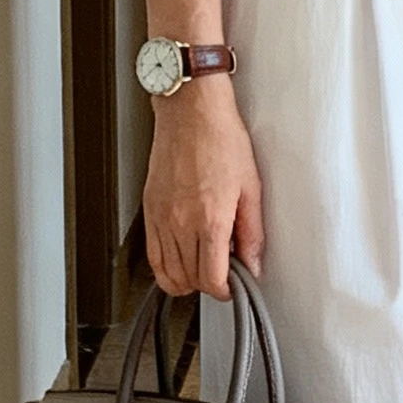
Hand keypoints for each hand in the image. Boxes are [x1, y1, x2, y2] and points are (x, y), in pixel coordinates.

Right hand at [143, 78, 264, 300]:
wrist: (191, 112)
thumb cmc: (220, 139)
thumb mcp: (251, 188)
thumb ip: (252, 233)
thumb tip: (253, 263)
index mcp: (209, 219)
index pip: (210, 279)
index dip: (225, 290)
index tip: (233, 284)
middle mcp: (180, 222)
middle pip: (188, 280)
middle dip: (208, 284)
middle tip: (223, 271)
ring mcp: (161, 217)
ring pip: (166, 273)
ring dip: (186, 279)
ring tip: (203, 265)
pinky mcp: (149, 209)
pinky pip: (152, 254)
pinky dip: (166, 266)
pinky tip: (182, 256)